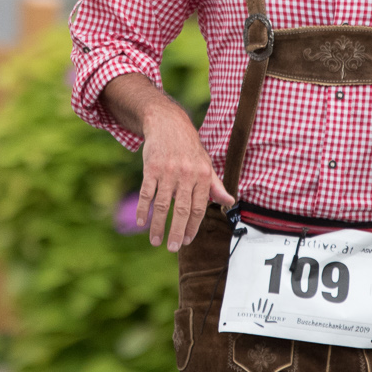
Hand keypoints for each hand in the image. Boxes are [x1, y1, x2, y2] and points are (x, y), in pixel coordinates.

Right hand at [136, 106, 235, 251]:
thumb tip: (230, 202)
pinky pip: (147, 192)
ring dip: (157, 225)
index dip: (193, 226)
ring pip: (162, 204)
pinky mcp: (151, 168)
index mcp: (203, 176)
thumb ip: (216, 185)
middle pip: (181, 210)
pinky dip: (143, 208)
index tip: (187, 240)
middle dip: (177, 232)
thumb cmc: (189, 148)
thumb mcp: (206, 164)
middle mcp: (186, 174)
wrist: (168, 124)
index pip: (199, 208)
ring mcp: (167, 171)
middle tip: (173, 248)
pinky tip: (141, 221)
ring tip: (155, 241)